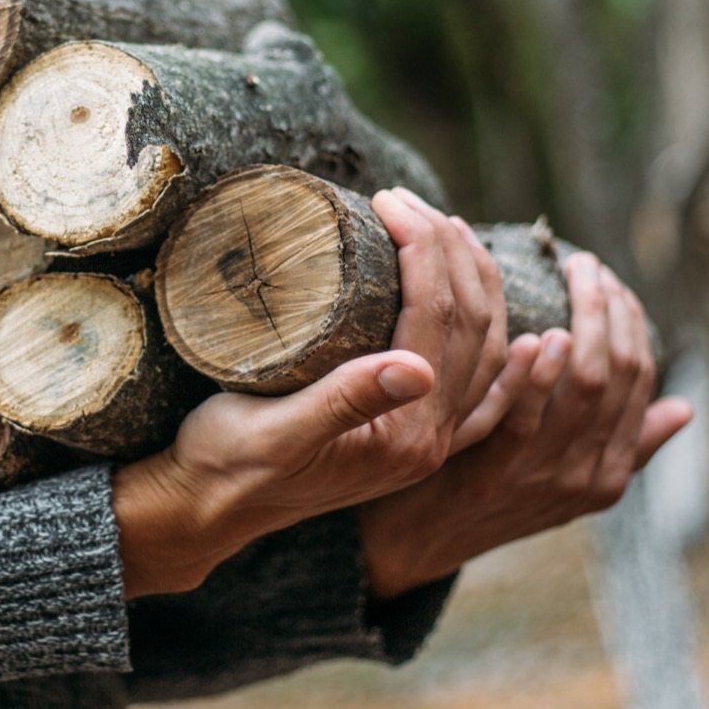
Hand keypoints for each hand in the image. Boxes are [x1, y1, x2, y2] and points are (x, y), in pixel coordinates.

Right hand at [112, 186, 506, 598]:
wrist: (207, 509)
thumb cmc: (227, 464)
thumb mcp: (274, 431)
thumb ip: (345, 401)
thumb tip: (419, 367)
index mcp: (406, 437)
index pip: (437, 319)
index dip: (422, 249)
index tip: (386, 201)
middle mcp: (430, 441)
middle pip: (470, 324)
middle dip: (448, 250)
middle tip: (406, 199)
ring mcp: (427, 441)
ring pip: (483, 348)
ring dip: (475, 282)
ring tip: (447, 228)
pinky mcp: (411, 437)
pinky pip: (478, 387)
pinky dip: (496, 348)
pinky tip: (502, 323)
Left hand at [356, 254, 694, 599]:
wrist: (420, 540)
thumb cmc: (492, 487)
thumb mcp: (566, 475)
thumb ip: (622, 444)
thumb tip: (685, 409)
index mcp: (610, 473)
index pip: (640, 381)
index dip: (632, 324)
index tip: (614, 282)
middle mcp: (587, 478)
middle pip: (619, 376)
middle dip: (610, 310)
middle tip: (588, 264)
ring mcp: (544, 478)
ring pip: (585, 387)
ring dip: (584, 323)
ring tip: (573, 278)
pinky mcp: (496, 475)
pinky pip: (527, 414)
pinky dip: (538, 371)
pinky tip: (537, 335)